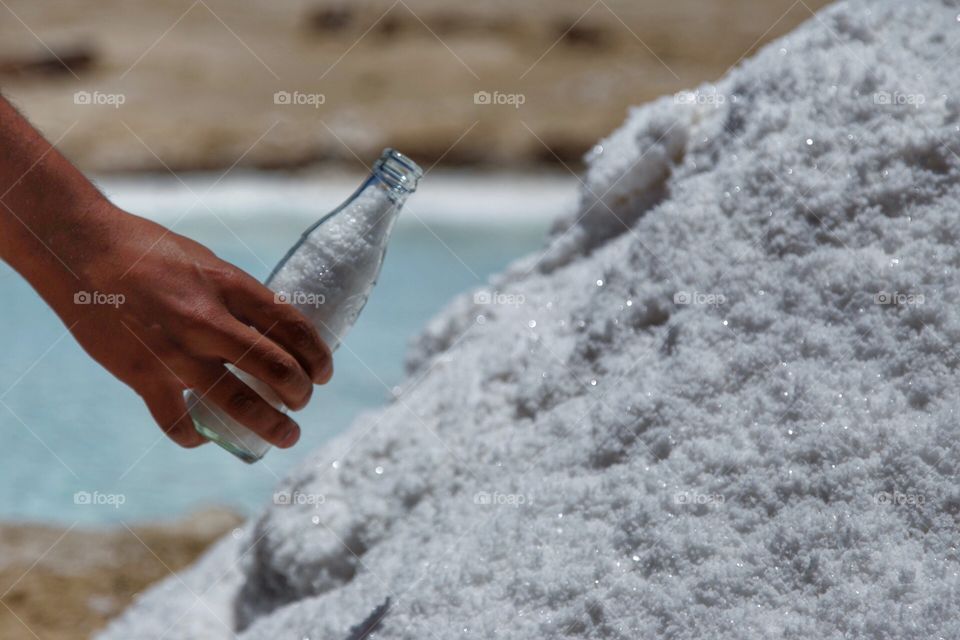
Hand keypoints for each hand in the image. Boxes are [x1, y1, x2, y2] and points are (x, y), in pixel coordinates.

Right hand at [44, 203, 332, 447]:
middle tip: (304, 400)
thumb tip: (274, 330)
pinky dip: (196, 436)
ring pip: (238, 403)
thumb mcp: (208, 262)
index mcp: (230, 285)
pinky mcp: (141, 375)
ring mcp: (175, 352)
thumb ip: (239, 297)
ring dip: (272, 425)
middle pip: (277, 368)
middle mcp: (208, 320)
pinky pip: (178, 422)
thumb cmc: (148, 250)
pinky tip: (205, 437)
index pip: (293, 326)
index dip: (318, 355)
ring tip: (286, 434)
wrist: (80, 248)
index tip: (324, 372)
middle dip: (301, 393)